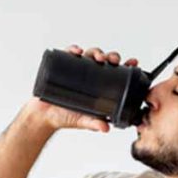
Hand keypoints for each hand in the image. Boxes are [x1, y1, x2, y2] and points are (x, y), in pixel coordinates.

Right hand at [23, 45, 139, 133]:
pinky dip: (73, 49)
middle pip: (105, 60)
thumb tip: (105, 128)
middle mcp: (89, 75)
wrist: (44, 116)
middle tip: (113, 60)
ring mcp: (76, 69)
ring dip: (96, 52)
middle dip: (111, 57)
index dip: (125, 67)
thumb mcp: (82, 121)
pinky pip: (69, 53)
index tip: (133, 62)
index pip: (115, 73)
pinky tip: (77, 52)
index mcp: (98, 86)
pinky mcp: (62, 65)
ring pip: (90, 54)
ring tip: (98, 57)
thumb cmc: (65, 117)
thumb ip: (93, 123)